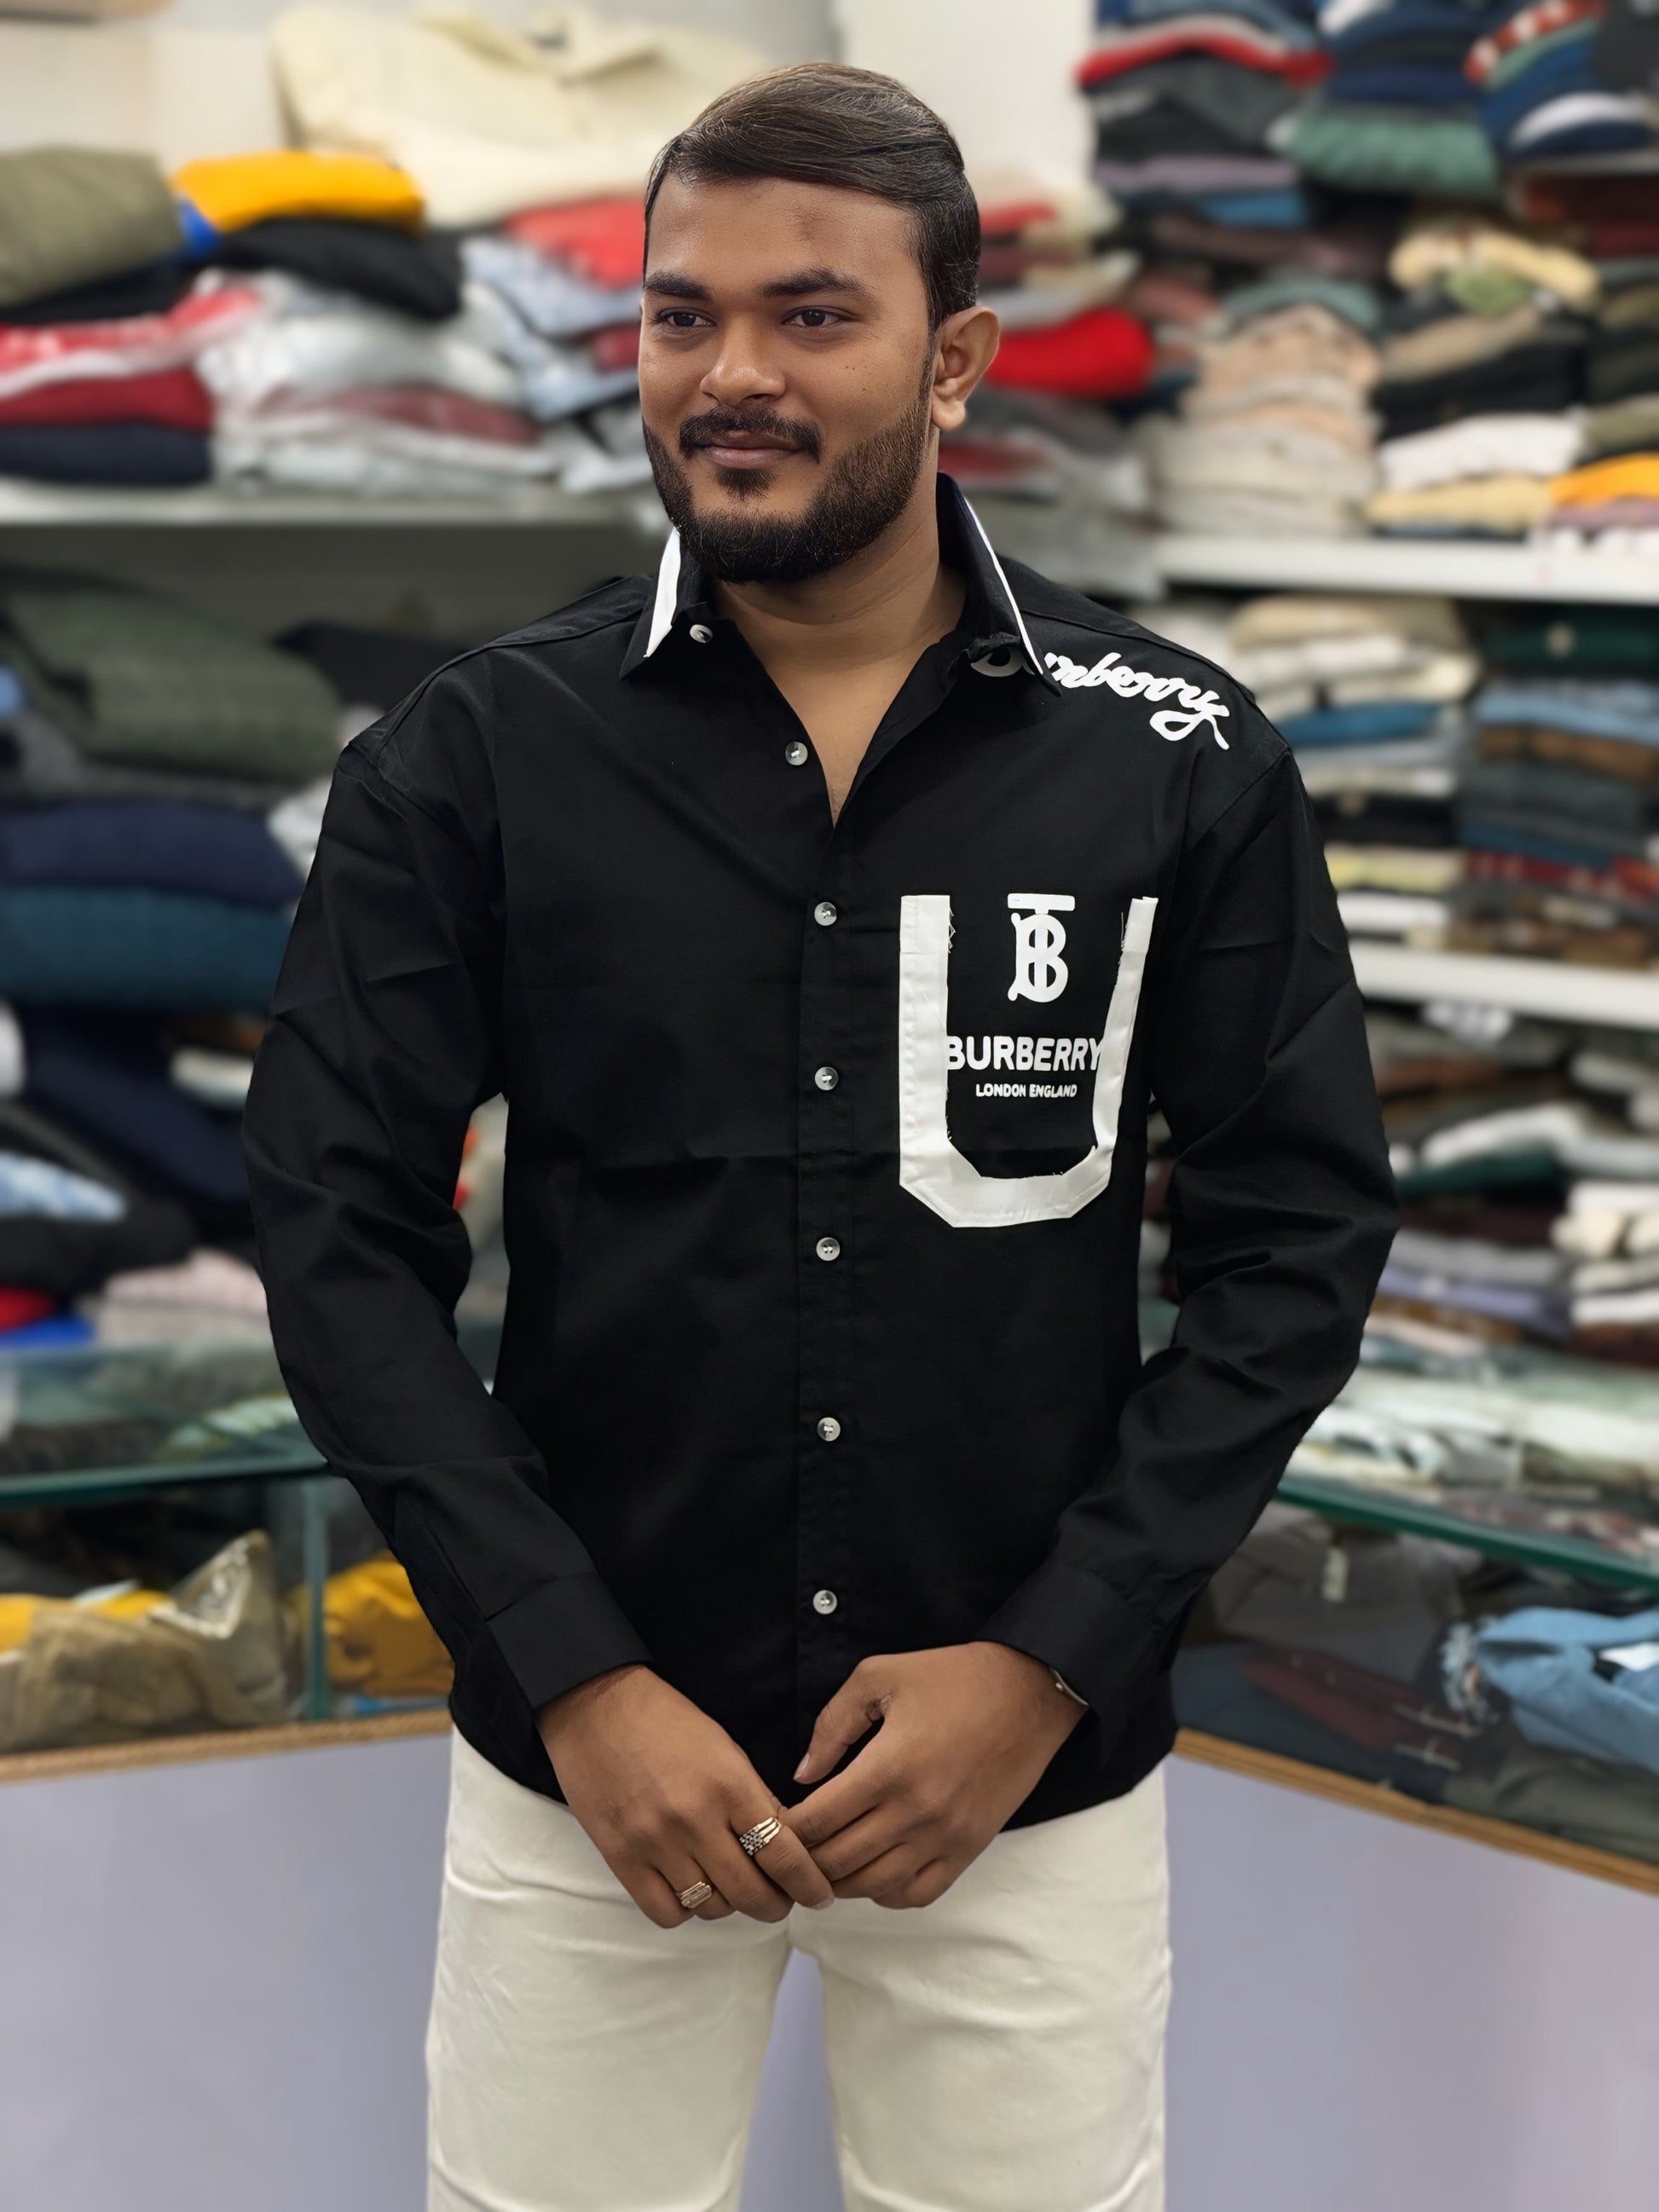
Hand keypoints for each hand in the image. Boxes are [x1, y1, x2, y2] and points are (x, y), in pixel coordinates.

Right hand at [537, 1664, 833, 1927]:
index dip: (809, 1884)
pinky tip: (691, 1888)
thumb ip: (755, 1798)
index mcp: (728, 1784)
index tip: (819, 1894)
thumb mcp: (725, 1748)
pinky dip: (686, 1910)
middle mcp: (694, 1820)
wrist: (596, 1707)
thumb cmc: (667, 1721)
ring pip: (712, 1907)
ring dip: (731, 1904)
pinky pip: (667, 1913)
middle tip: (781, 1899)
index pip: (784, 1854)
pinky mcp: (621, 1858)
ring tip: (732, 1886)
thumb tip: (788, 1845)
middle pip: (751, 1893)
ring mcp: (655, 1843)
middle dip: (776, 1904)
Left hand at [783, 1642, 1085, 1909]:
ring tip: (823, 1863)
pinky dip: (887, 1892)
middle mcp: (916, 1811)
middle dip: (804, 1859)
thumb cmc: (952, 1678)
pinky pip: (918, 1893)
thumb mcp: (880, 1676)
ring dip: (840, 1880)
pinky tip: (872, 1871)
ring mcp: (945, 1836)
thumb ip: (832, 1725)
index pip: (817, 1822)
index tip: (769, 1822)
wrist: (1029, 1692)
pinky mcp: (969, 1848)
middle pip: (838, 1861)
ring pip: (873, 1886)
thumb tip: (803, 1775)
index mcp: (888, 1767)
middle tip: (786, 1849)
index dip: (782, 1829)